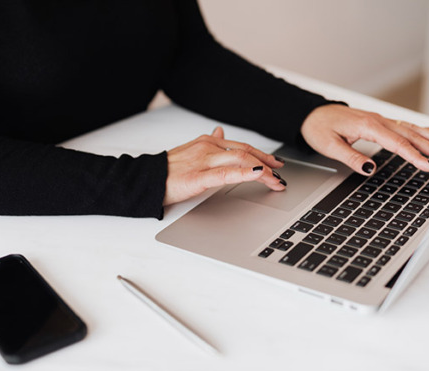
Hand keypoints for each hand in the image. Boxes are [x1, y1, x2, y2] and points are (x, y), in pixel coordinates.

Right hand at [163, 127, 285, 205]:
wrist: (146, 179)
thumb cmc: (167, 169)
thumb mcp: (190, 151)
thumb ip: (208, 142)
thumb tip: (220, 132)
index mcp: (207, 142)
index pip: (241, 147)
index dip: (261, 154)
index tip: (275, 162)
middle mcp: (208, 147)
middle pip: (246, 153)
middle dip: (268, 163)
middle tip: (282, 173)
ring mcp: (204, 160)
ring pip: (241, 161)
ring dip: (264, 171)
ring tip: (277, 181)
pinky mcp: (198, 176)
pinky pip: (226, 174)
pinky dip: (245, 173)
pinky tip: (259, 175)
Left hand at [301, 104, 428, 174]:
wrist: (311, 114)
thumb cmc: (318, 128)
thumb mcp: (329, 146)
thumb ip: (351, 157)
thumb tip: (369, 169)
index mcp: (367, 126)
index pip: (396, 143)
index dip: (414, 156)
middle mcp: (377, 120)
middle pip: (409, 135)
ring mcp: (378, 120)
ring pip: (409, 128)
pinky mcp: (377, 122)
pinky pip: (402, 125)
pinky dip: (419, 129)